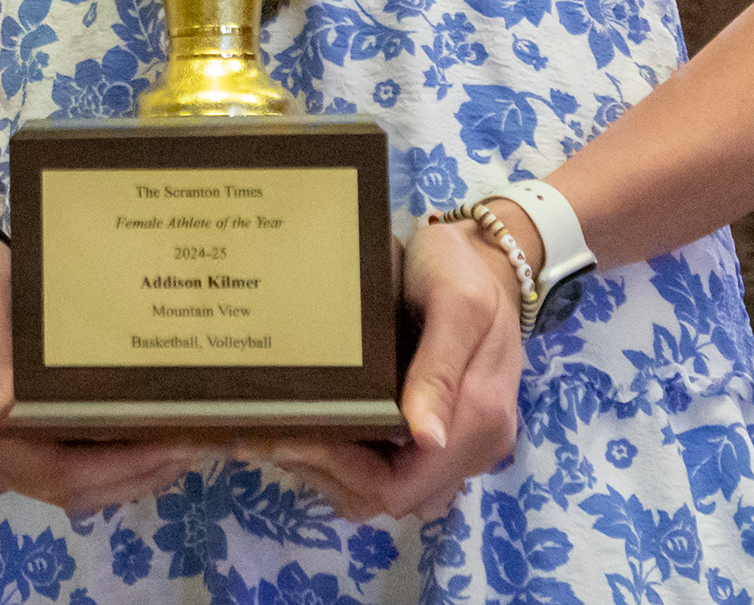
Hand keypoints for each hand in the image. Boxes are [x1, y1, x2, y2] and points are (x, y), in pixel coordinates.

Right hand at [0, 226, 198, 517]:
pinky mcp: (10, 446)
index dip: (116, 468)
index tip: (170, 446)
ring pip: (71, 488)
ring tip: (179, 452)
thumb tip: (2, 415)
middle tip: (192, 449)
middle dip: (133, 476)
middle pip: (69, 488)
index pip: (54, 470)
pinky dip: (108, 469)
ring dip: (126, 478)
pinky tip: (145, 448)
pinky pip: (65, 472)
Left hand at [254, 221, 522, 523]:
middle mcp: (471, 448)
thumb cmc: (464, 272)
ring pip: (384, 489)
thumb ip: (439, 369)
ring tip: (278, 431)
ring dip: (330, 469)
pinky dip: (348, 458)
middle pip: (387, 496)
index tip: (289, 435)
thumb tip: (426, 438)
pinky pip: (392, 467)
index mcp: (477, 423)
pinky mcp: (440, 433)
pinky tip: (312, 426)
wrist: (486, 257)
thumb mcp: (456, 304)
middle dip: (325, 470)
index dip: (341, 470)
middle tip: (266, 432)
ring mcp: (456, 445)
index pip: (400, 487)